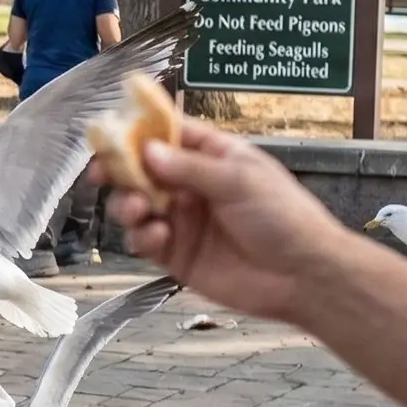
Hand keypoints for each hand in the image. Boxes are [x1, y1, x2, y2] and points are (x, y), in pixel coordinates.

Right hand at [103, 119, 360, 323]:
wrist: (303, 276)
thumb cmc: (284, 218)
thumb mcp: (239, 180)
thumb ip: (188, 167)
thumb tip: (145, 151)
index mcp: (214, 157)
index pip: (170, 133)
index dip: (140, 130)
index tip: (111, 131)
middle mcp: (193, 185)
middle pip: (143, 170)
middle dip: (121, 171)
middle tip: (103, 175)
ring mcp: (183, 220)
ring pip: (137, 205)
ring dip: (128, 204)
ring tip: (139, 209)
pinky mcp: (176, 254)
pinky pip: (144, 240)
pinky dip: (142, 236)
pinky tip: (158, 236)